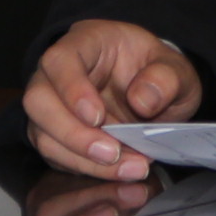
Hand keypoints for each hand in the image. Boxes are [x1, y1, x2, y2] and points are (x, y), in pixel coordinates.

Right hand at [23, 19, 202, 177]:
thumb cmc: (157, 74)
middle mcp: (57, 74)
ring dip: (83, 158)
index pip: (60, 60)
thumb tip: (142, 101)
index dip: (71, 89)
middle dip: (72, 134)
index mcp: (86, 43)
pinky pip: (58, 157)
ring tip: (129, 168)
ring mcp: (53, 106)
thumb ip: (166, 78)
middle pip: (38, 100)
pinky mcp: (56, 137)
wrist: (155, 95)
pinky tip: (120, 172)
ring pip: (44, 135)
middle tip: (111, 153)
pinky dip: (87, 169)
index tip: (97, 117)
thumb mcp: (177, 70)